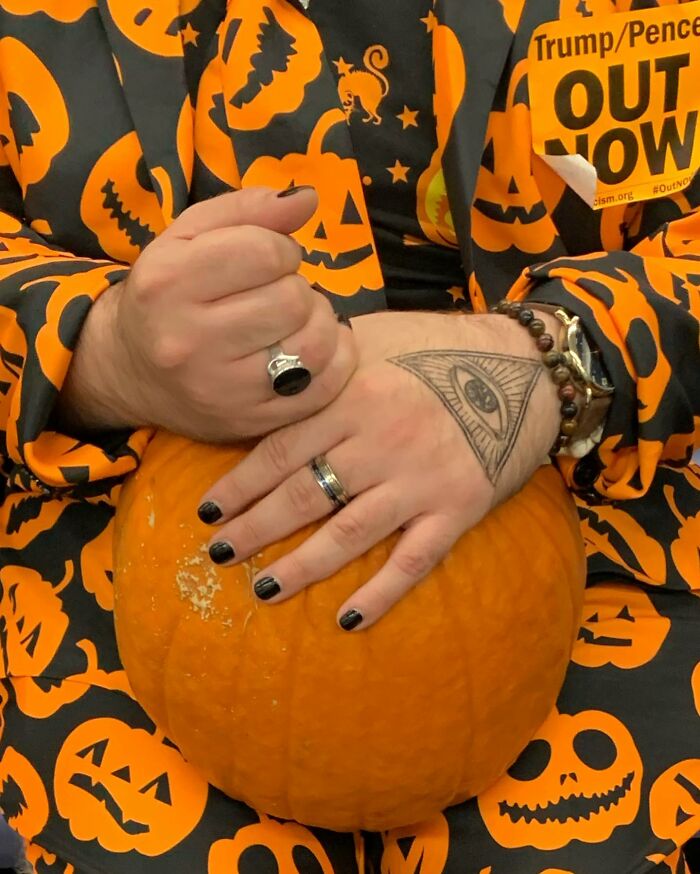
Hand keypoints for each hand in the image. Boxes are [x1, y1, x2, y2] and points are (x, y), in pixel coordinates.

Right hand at [57, 187, 355, 438]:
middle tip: (277, 295)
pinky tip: (311, 349)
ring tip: (294, 321)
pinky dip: (334, 361)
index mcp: (168, 283)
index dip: (281, 249)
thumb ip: (249, 209)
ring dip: (318, 324)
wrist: (131, 371)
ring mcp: (221, 390)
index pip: (265, 252)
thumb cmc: (168, 293)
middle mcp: (189, 341)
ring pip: (314, 345)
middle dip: (297, 288)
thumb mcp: (189, 236)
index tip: (269, 259)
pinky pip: (323, 388)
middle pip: (293, 300)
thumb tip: (309, 197)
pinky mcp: (249, 422)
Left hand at [199, 310, 560, 628]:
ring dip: (300, 568)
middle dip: (253, 530)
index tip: (207, 512)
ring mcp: (420, 479)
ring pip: (348, 535)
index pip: (278, 451)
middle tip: (219, 554)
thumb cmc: (440, 347)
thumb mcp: (375, 337)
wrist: (526, 366)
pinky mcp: (458, 508)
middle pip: (302, 496)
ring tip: (262, 590)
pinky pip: (414, 561)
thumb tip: (272, 382)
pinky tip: (348, 620)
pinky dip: (381, 594)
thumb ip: (325, 365)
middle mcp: (380, 440)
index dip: (237, 486)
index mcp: (353, 396)